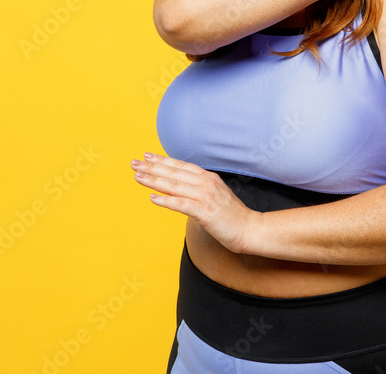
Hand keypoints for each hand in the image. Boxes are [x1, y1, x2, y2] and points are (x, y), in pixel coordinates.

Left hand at [131, 153, 256, 254]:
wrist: (250, 228)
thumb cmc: (232, 215)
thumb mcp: (216, 195)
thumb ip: (200, 189)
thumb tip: (182, 188)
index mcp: (208, 178)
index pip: (181, 166)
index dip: (163, 160)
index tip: (147, 156)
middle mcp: (206, 183)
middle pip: (174, 173)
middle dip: (152, 167)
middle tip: (134, 163)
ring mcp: (206, 197)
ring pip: (175, 186)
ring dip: (154, 180)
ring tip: (138, 177)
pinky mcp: (205, 212)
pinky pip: (182, 205)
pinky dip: (167, 201)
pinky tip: (153, 198)